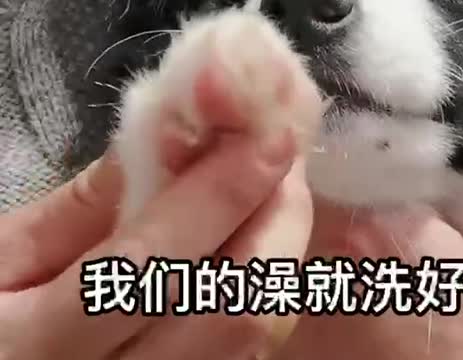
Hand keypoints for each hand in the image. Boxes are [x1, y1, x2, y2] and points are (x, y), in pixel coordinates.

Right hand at [0, 125, 311, 358]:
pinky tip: (257, 242)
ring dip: (281, 250)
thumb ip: (85, 205)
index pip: (154, 263)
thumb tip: (176, 138)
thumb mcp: (1, 256)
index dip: (222, 194)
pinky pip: (250, 347)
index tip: (269, 135)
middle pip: (234, 311)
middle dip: (277, 221)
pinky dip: (268, 285)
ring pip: (257, 335)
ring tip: (274, 190)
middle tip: (279, 156)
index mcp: (37, 349)